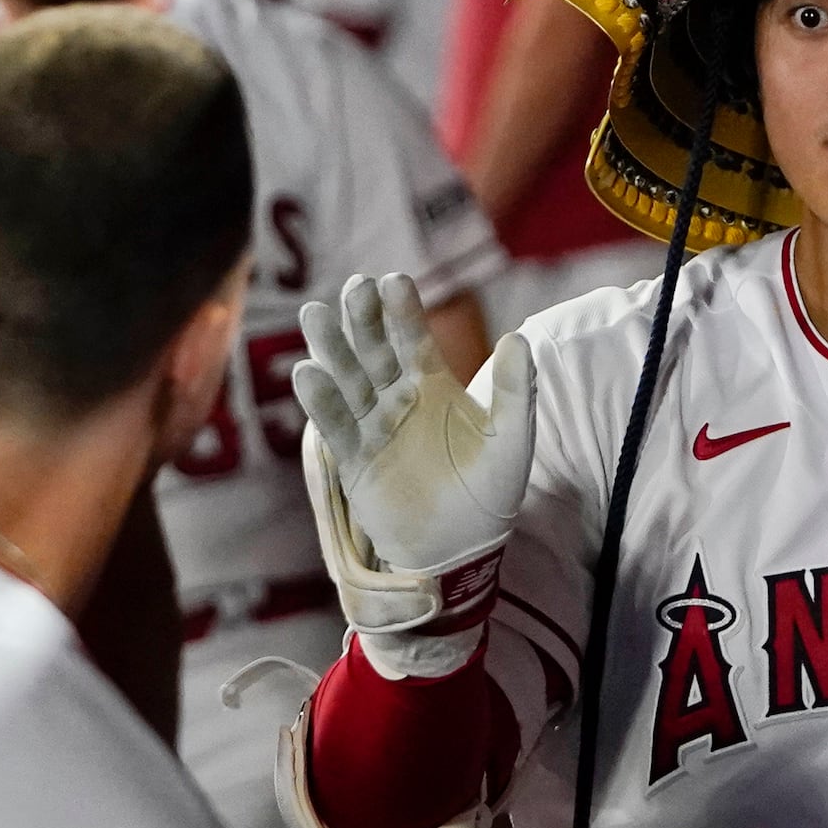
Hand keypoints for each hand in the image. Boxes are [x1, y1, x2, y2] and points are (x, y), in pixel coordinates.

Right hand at [294, 273, 534, 574]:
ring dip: (331, 348)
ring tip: (315, 314)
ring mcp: (372, 426)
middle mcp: (397, 398)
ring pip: (347, 379)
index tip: (394, 281)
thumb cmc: (491, 489)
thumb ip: (514, 390)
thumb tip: (519, 338)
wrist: (462, 546)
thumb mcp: (510, 437)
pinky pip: (335, 426)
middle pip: (374, 350)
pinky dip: (321, 401)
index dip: (404, 311)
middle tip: (354, 287)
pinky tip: (308, 372)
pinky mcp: (354, 459)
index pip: (414, 339)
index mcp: (433, 385)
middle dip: (363, 319)